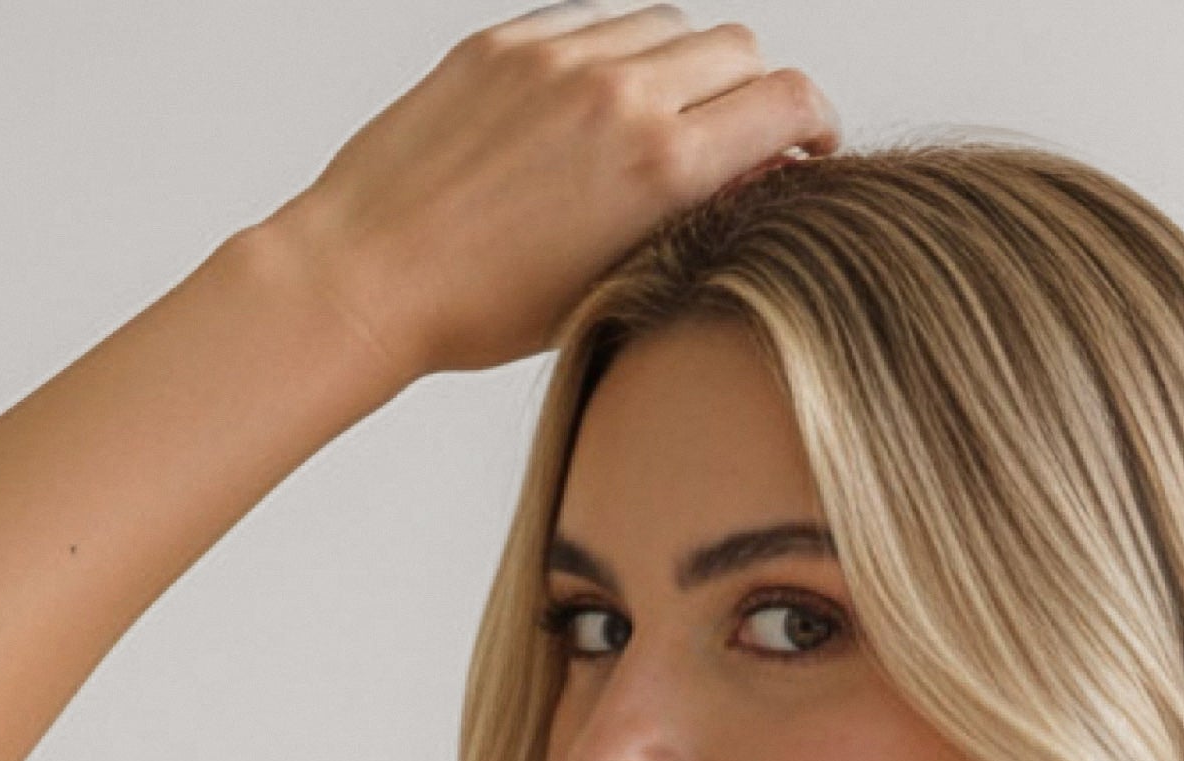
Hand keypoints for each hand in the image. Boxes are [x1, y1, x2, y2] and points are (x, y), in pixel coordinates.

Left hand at [272, 5, 838, 382]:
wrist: (370, 274)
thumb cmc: (484, 309)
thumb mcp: (615, 280)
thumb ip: (691, 215)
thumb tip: (745, 174)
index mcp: (660, 165)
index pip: (787, 101)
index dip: (813, 124)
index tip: (805, 148)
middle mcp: (620, 93)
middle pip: (739, 49)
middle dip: (751, 93)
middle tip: (731, 139)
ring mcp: (561, 55)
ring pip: (671, 24)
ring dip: (683, 66)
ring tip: (654, 122)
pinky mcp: (509, 40)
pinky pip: (596, 20)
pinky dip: (614, 53)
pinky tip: (589, 108)